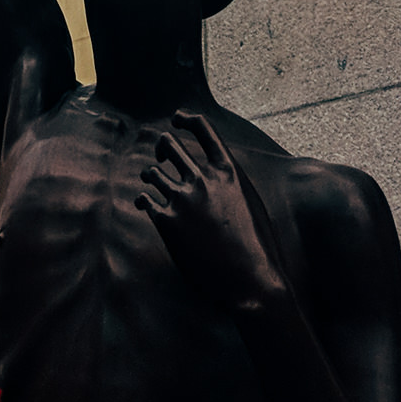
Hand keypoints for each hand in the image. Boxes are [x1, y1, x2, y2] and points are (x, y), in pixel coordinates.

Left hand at [136, 109, 282, 319]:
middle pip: (170, 145)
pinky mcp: (167, 222)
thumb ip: (230, 184)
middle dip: (163, 148)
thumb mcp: (250, 203)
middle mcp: (203, 179)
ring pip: (152, 172)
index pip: (203, 128)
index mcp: (228, 171)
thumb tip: (215, 177)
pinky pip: (144, 199)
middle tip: (162, 157)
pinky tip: (143, 204)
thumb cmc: (257, 248)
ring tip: (152, 181)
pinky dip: (142, 200)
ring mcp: (183, 199)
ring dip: (150, 175)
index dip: (186, 119)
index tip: (176, 119)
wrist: (251, 282)